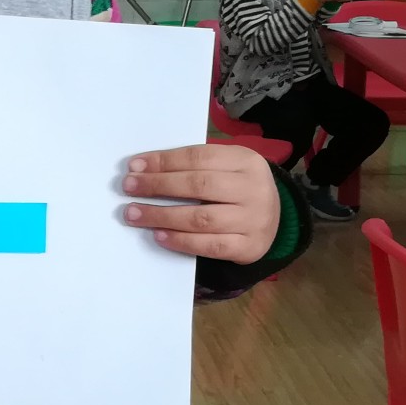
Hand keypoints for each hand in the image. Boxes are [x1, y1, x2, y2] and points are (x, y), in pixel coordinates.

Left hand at [122, 143, 280, 263]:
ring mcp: (254, 220)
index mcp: (246, 160)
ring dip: (162, 216)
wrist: (277, 219)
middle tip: (128, 187)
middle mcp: (253, 189)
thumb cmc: (238, 188)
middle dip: (158, 185)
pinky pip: (210, 246)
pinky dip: (181, 241)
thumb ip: (196, 166)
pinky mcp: (249, 247)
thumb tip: (145, 169)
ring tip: (134, 214)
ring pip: (201, 218)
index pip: (198, 157)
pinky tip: (159, 235)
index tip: (134, 166)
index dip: (164, 161)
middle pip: (198, 185)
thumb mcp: (227, 167)